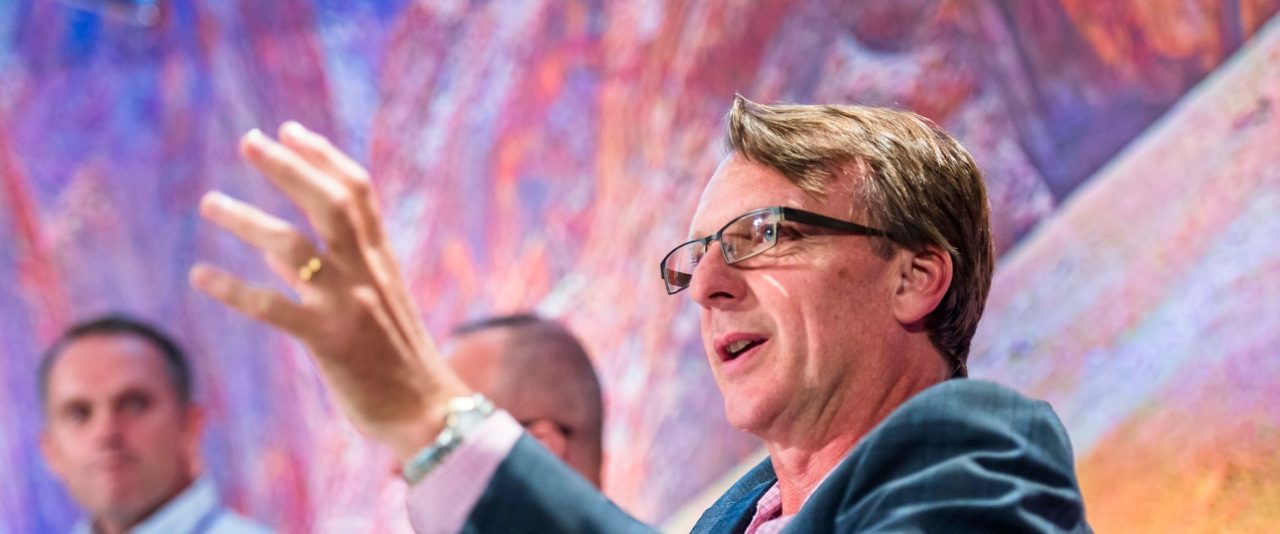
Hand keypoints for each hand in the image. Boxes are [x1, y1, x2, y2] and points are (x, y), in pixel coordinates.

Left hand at [190, 122, 468, 460]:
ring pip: (295, 248)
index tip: (290, 131)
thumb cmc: (395, 359)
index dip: (324, 157)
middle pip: (329, 203)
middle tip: (250, 141)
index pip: (357, 193)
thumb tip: (269, 250)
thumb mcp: (369, 304)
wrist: (427, 411)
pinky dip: (233, 289)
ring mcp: (349, 306)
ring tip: (210, 202)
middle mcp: (367, 273)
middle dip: (289, 168)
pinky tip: (200, 276)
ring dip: (248, 220)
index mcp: (382, 260)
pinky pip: (274, 309)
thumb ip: (322, 273)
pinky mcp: (329, 343)